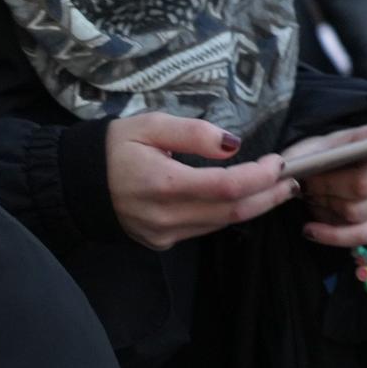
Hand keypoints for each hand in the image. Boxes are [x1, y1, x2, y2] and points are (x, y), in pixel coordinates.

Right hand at [105, 114, 293, 251]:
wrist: (76, 182)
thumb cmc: (113, 148)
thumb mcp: (150, 125)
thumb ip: (193, 133)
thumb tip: (232, 145)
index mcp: (163, 183)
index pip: (228, 187)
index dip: (261, 176)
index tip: (278, 161)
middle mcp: (164, 215)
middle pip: (233, 212)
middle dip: (268, 196)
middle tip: (290, 181)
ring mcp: (162, 233)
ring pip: (221, 224)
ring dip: (251, 206)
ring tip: (272, 188)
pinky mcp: (159, 241)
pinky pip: (202, 229)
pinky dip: (223, 215)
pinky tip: (232, 200)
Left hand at [280, 120, 366, 246]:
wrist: (321, 178)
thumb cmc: (319, 159)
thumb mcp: (307, 148)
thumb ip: (301, 155)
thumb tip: (286, 169)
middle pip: (364, 184)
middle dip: (325, 188)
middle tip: (307, 185)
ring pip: (356, 211)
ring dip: (324, 208)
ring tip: (311, 199)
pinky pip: (362, 235)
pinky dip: (331, 235)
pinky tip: (311, 229)